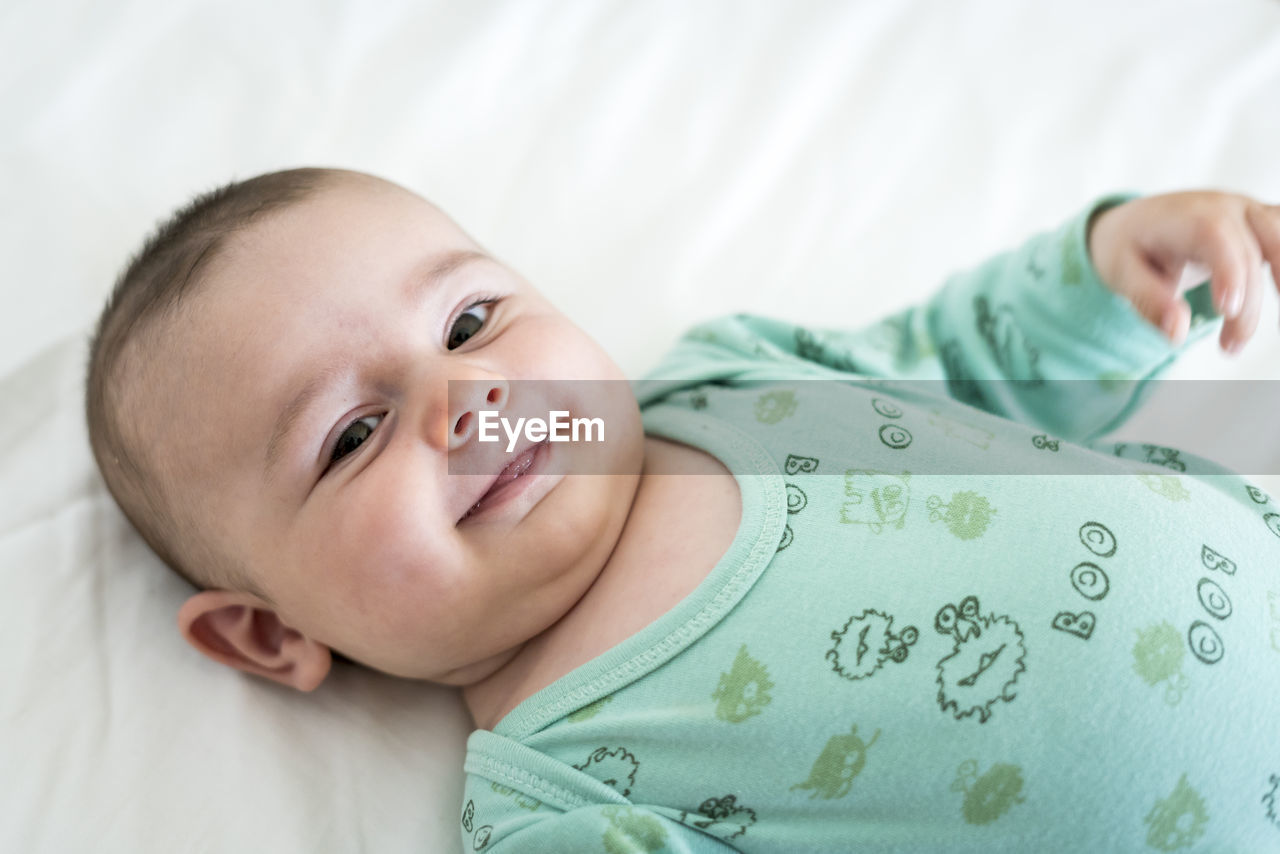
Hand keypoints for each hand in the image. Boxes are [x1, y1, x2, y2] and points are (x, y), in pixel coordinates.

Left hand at [1087, 191, 1279, 353]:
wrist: (1132, 221)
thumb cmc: (1126, 247)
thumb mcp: (1120, 273)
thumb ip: (1148, 300)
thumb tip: (1176, 331)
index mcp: (1187, 215)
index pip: (1216, 237)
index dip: (1229, 272)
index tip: (1227, 310)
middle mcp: (1224, 207)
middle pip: (1249, 252)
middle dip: (1246, 305)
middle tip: (1229, 347)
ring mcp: (1247, 211)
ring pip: (1279, 240)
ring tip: (1266, 330)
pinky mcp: (1259, 221)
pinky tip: (1279, 294)